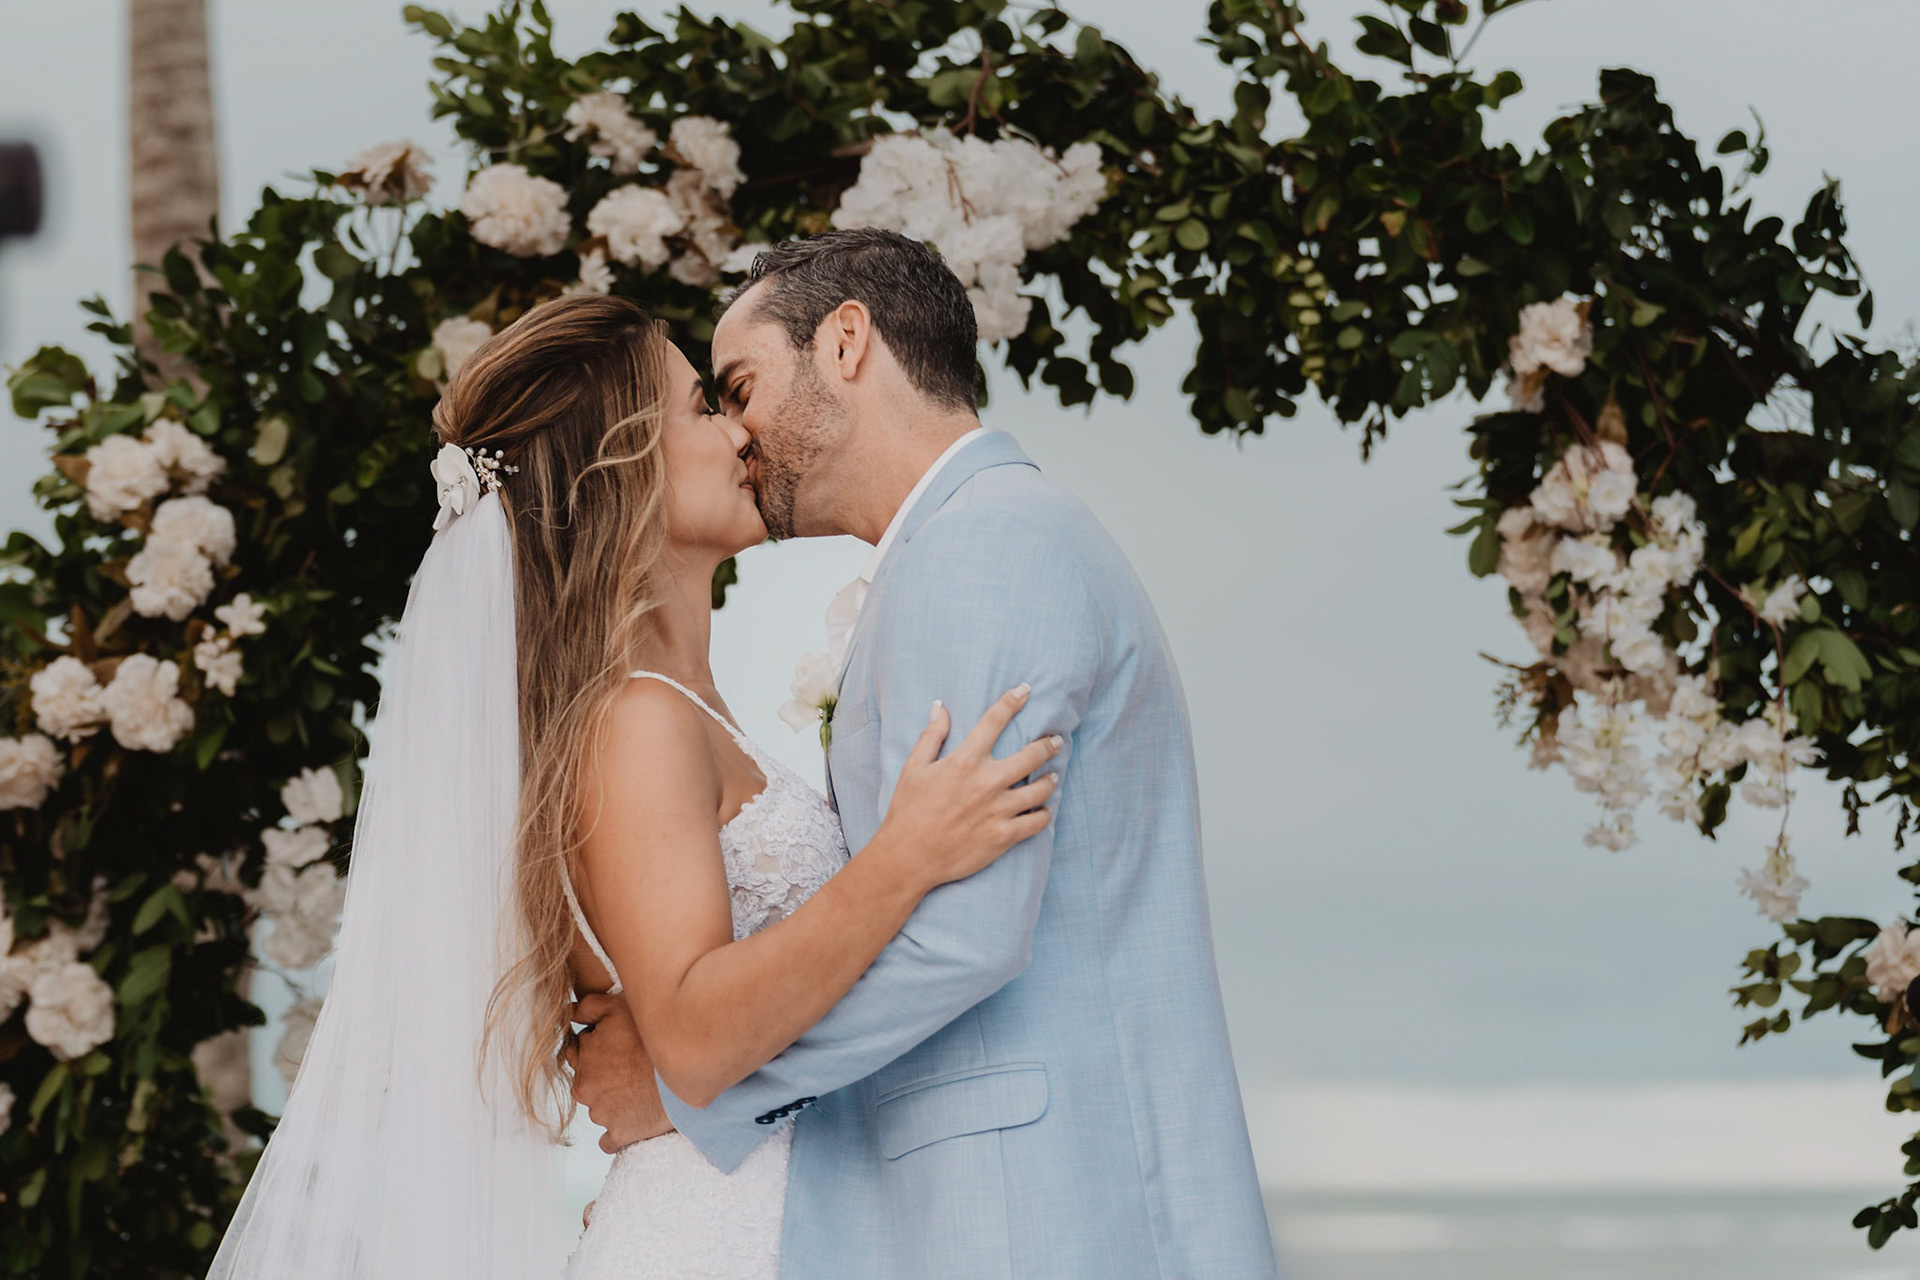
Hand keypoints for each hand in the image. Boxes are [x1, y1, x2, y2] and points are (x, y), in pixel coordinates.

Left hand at [566, 992, 675, 1152]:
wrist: (682, 1073)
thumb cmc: (653, 1039)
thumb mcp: (619, 1007)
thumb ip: (588, 1007)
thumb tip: (569, 1012)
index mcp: (584, 1058)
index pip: (579, 1051)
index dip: (599, 1046)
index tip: (618, 1047)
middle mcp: (586, 1088)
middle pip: (588, 1080)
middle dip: (603, 1075)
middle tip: (630, 1067)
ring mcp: (601, 1114)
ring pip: (599, 1107)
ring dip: (613, 1101)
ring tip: (640, 1089)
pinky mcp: (618, 1135)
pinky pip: (609, 1139)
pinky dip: (619, 1130)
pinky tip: (634, 1117)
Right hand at [879, 685, 1060, 889]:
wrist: (908, 858)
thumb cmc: (908, 811)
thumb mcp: (913, 768)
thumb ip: (931, 736)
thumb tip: (939, 706)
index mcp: (964, 761)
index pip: (994, 721)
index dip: (1012, 701)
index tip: (1025, 690)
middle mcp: (986, 783)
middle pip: (1031, 755)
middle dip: (1048, 745)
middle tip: (1056, 741)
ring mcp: (998, 811)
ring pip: (1041, 789)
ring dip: (1050, 780)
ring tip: (1052, 777)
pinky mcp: (1004, 836)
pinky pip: (1037, 822)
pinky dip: (1044, 814)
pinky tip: (1043, 810)